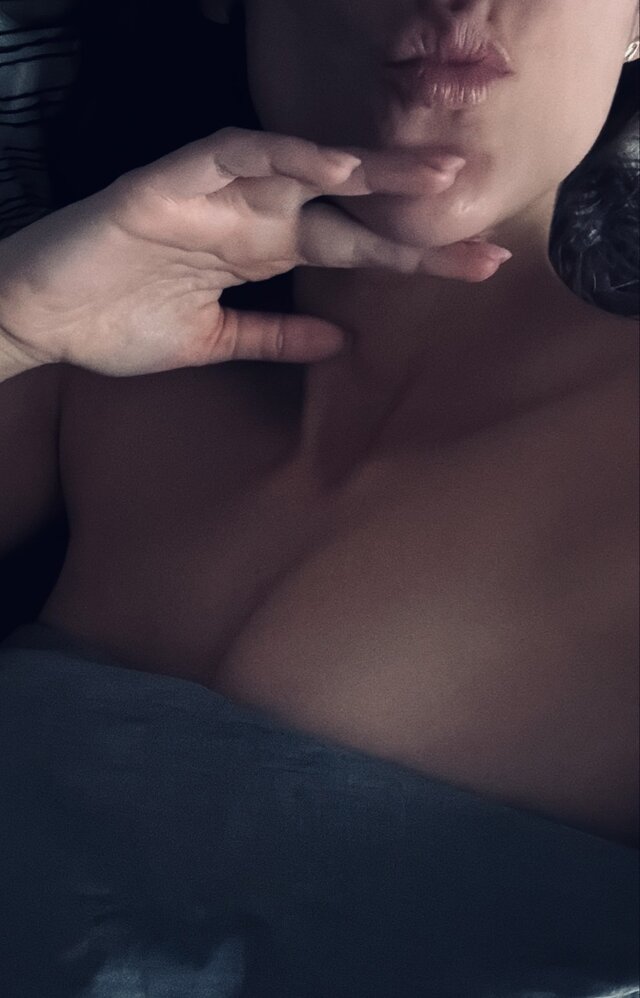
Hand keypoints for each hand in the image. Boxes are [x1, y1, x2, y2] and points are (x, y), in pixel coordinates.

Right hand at [0, 127, 510, 376]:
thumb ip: (276, 340)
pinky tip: (331, 166)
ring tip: (430, 176)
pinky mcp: (168, 183)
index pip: (353, 248)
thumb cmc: (120, 326)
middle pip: (343, 199)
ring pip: (299, 163)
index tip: (478, 267)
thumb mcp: (215, 343)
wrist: (46, 323)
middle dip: (409, 198)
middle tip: (477, 195)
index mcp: (260, 251)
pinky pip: (231, 156)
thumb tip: (342, 344)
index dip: (414, 255)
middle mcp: (247, 216)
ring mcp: (211, 196)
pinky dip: (280, 155)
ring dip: (364, 166)